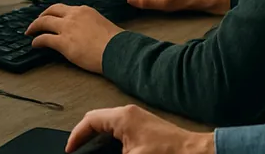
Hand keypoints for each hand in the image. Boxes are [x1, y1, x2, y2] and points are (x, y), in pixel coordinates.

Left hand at [25, 4, 121, 73]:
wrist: (118, 50)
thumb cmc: (116, 42)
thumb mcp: (103, 25)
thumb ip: (91, 25)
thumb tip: (88, 33)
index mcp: (84, 11)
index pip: (65, 8)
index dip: (54, 13)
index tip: (50, 16)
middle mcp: (74, 16)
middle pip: (51, 11)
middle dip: (41, 16)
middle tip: (36, 22)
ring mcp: (67, 28)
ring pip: (44, 23)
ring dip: (34, 27)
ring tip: (29, 32)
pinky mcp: (63, 43)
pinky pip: (44, 39)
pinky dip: (37, 41)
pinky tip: (34, 44)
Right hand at [67, 105, 214, 153]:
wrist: (194, 153)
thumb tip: (94, 153)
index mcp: (122, 117)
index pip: (89, 121)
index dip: (76, 136)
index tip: (69, 150)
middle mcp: (128, 114)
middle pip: (96, 120)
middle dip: (84, 136)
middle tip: (75, 150)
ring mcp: (137, 119)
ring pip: (107, 125)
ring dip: (97, 138)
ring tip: (89, 151)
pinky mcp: (144, 128)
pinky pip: (119, 129)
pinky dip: (109, 140)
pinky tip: (110, 151)